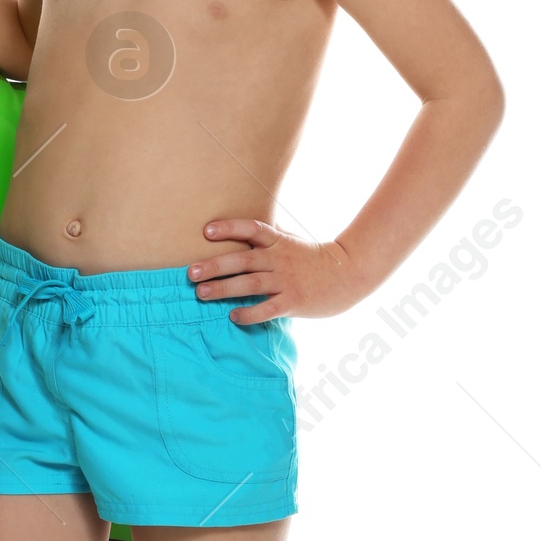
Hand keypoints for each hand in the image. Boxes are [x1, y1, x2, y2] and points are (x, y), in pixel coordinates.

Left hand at [187, 219, 361, 322]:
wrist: (348, 275)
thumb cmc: (312, 258)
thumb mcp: (291, 239)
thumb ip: (268, 234)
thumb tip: (241, 224)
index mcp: (279, 241)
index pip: (252, 229)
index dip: (230, 228)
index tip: (206, 231)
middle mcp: (280, 259)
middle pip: (244, 259)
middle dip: (216, 265)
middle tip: (191, 272)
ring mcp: (287, 281)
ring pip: (251, 284)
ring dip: (224, 288)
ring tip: (201, 293)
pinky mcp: (294, 302)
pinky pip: (268, 308)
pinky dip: (250, 313)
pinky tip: (233, 316)